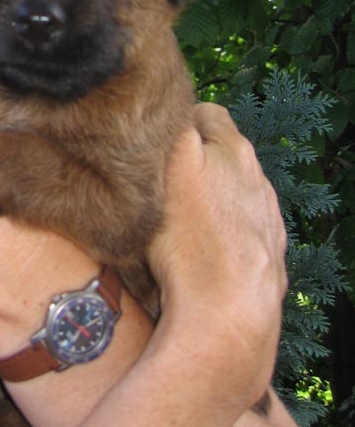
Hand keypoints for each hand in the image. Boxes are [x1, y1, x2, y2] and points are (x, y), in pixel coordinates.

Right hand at [149, 103, 287, 405]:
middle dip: (197, 161)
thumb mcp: (169, 171)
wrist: (228, 313)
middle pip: (224, 154)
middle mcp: (259, 178)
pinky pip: (244, 228)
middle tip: (164, 185)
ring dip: (213, 196)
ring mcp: (268, 217)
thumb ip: (175, 131)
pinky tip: (207, 250)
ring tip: (183, 223)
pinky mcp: (269, 252)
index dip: (180, 123)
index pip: (207, 113)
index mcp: (235, 150)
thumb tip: (174, 112)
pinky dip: (227, 229)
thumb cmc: (189, 241)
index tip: (157, 147)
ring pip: (236, 192)